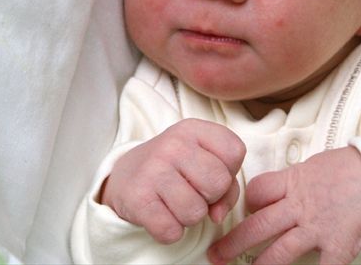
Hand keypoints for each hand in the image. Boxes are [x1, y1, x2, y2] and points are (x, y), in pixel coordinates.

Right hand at [100, 118, 245, 243]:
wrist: (126, 174)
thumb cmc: (176, 169)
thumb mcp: (203, 160)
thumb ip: (227, 184)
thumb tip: (217, 216)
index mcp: (193, 129)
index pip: (235, 151)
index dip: (229, 170)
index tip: (209, 171)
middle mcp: (173, 144)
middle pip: (219, 183)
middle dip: (211, 197)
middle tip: (192, 191)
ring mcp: (153, 169)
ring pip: (196, 212)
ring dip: (190, 216)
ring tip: (176, 202)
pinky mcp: (137, 199)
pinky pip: (171, 231)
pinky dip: (171, 231)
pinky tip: (161, 215)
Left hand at [208, 146, 360, 264]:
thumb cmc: (348, 168)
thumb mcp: (314, 167)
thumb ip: (293, 182)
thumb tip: (278, 193)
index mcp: (293, 183)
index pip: (257, 193)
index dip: (246, 203)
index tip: (243, 212)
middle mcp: (300, 207)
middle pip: (258, 225)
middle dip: (234, 242)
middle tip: (216, 255)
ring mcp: (318, 228)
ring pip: (279, 251)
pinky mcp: (338, 246)